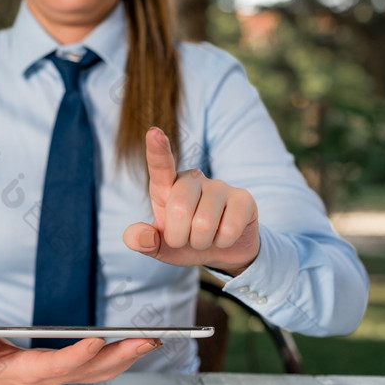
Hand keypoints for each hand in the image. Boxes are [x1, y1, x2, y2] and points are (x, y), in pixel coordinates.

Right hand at [0, 337, 161, 384]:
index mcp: (33, 371)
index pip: (60, 365)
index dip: (78, 355)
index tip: (97, 339)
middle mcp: (56, 376)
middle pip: (94, 369)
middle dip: (123, 354)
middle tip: (148, 338)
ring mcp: (68, 376)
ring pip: (105, 371)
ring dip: (131, 356)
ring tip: (153, 339)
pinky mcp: (75, 372)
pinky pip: (104, 370)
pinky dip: (125, 359)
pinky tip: (139, 346)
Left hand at [123, 127, 259, 276]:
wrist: (223, 251)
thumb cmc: (186, 242)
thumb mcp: (160, 246)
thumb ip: (143, 241)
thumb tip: (141, 237)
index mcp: (167, 185)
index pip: (161, 166)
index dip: (157, 150)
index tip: (153, 133)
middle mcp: (193, 179)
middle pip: (179, 208)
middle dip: (179, 236)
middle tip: (186, 239)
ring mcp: (220, 186)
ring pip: (204, 224)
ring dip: (201, 242)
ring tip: (206, 237)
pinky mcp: (244, 198)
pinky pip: (228, 230)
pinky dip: (222, 243)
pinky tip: (224, 236)